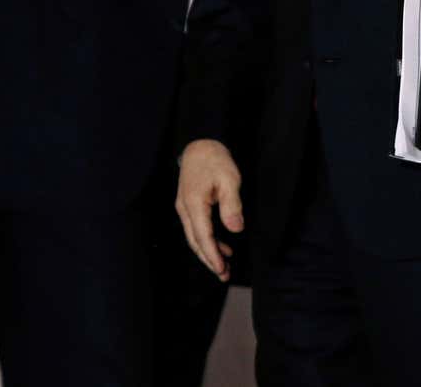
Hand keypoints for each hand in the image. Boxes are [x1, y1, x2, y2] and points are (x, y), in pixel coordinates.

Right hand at [175, 139, 244, 281]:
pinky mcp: (188, 206)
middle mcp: (185, 209)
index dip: (212, 255)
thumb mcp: (230, 179)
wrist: (199, 145)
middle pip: (195, 241)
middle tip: (224, 275)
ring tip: (225, 266)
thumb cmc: (215, 160)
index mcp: (194, 204)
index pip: (203, 236)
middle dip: (209, 260)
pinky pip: (196, 229)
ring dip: (208, 253)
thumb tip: (236, 229)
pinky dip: (208, 240)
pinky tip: (222, 246)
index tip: (221, 269)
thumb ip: (232, 205)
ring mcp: (184, 208)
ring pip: (195, 237)